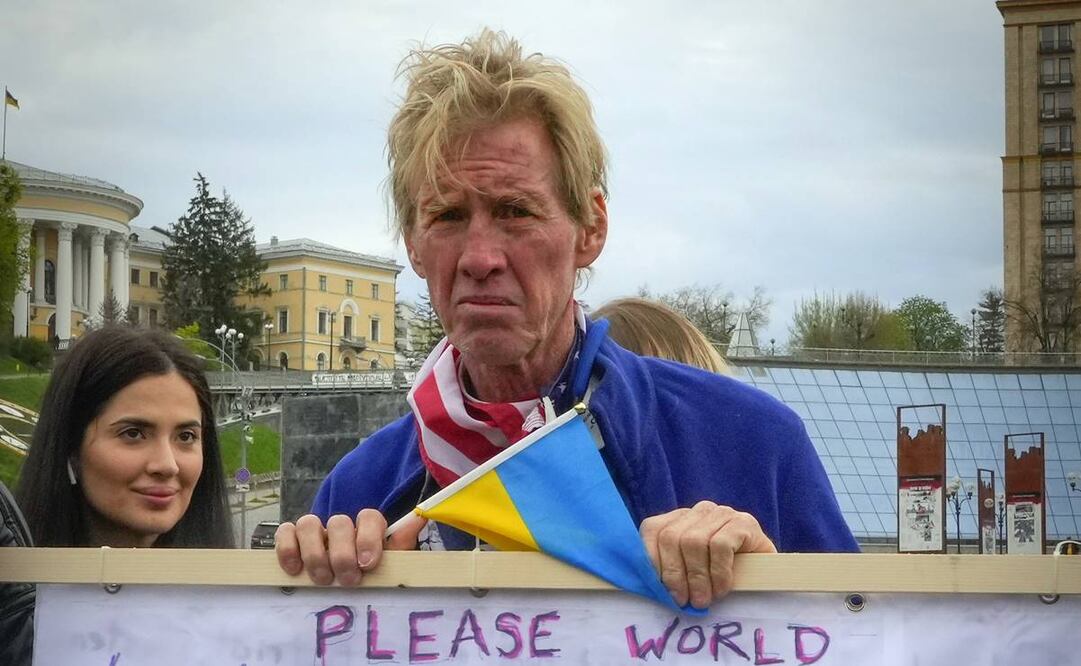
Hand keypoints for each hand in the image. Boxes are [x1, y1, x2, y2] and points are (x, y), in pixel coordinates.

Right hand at [275, 510, 426, 584]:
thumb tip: (419, 519)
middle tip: (348, 580)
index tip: (368, 564)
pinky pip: (285, 532)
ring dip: (315, 553)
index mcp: (367, 528)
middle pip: (338, 522)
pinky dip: (287, 548)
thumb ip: (400, 545)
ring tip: (323, 580)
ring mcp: (315, 532)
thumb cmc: (368, 578)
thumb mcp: (390, 566)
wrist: (345, 591)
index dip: (368, 538)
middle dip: (342, 554)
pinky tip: (295, 570)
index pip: (369, 517)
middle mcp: (341, 526)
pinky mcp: (291, 541)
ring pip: (308, 523)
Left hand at [639, 501, 775, 608]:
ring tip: (703, 599)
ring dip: (697, 577)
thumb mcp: (691, 571)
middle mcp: (699, 511)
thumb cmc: (724, 575)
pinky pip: (721, 546)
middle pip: (671, 537)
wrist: (769, 572)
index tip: (659, 591)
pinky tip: (722, 589)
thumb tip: (650, 588)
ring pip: (693, 541)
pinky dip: (718, 573)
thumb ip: (671, 571)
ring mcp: (722, 513)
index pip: (652, 529)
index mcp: (679, 518)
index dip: (652, 561)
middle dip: (675, 575)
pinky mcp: (743, 522)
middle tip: (684, 601)